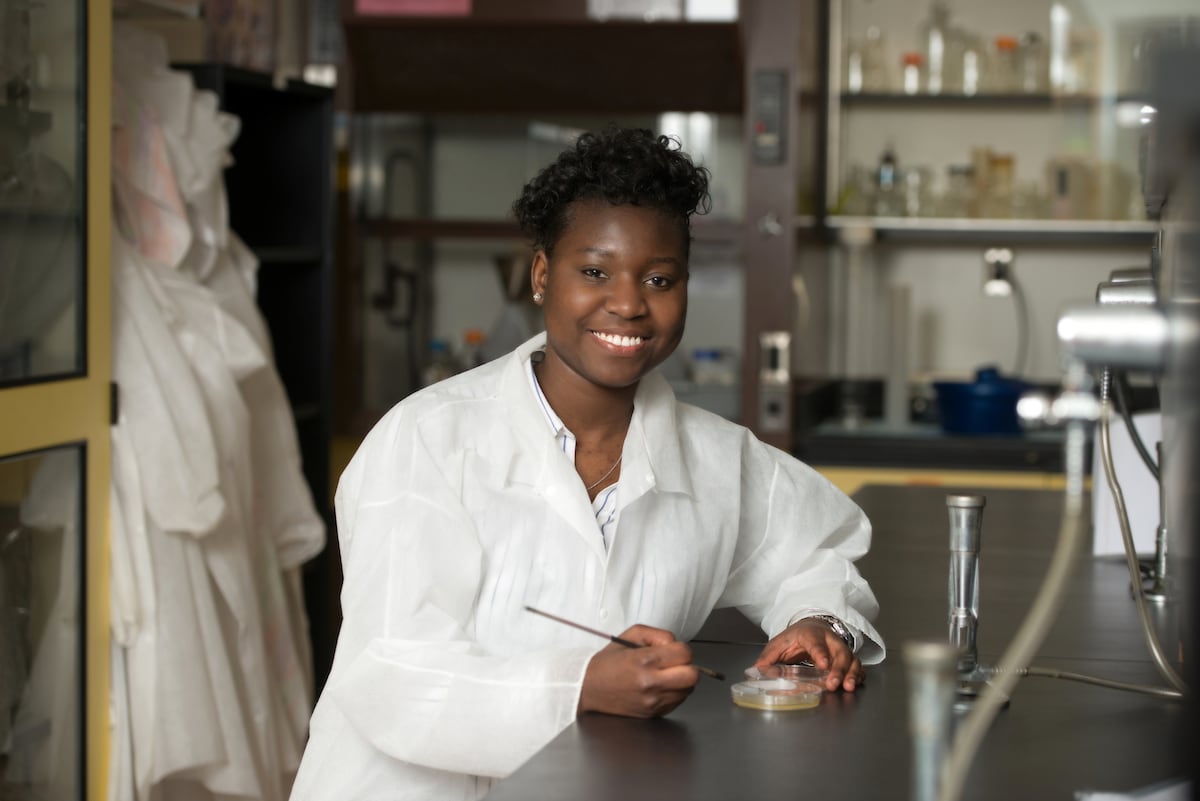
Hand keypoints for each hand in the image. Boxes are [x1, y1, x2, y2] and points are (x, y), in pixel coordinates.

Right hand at [578, 624, 698, 717]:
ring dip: (681, 680)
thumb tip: (674, 644)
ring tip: (664, 675)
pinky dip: (674, 692)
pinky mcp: (653, 713)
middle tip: (674, 663)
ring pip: (688, 690)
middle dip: (686, 666)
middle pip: (692, 675)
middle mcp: (650, 683)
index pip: (684, 654)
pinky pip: (678, 701)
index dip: (681, 649)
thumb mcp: (630, 635)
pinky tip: (659, 686)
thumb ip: (657, 635)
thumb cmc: (608, 662)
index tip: (672, 650)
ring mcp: (653, 701)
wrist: (589, 688)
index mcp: (644, 661)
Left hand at [754, 619, 865, 692]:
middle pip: (838, 652)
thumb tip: (756, 670)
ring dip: (851, 673)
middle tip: (833, 683)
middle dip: (838, 669)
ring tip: (848, 687)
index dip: (820, 653)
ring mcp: (840, 648)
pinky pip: (857, 665)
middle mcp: (829, 640)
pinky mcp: (848, 657)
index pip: (816, 643)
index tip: (823, 664)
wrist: (813, 625)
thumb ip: (768, 657)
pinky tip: (855, 684)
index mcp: (809, 635)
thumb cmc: (795, 637)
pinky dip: (858, 674)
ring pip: (851, 659)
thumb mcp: (779, 643)